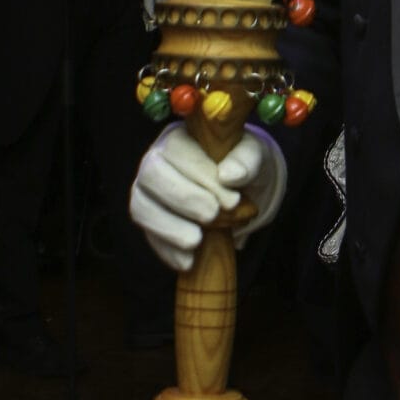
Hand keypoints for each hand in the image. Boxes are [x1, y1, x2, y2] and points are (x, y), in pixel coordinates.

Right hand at [130, 123, 285, 271]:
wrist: (244, 189)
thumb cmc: (245, 165)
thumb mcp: (256, 155)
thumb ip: (248, 159)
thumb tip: (230, 175)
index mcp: (181, 137)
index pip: (177, 150)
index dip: (201, 176)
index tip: (231, 199)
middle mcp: (157, 161)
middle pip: (151, 175)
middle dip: (183, 198)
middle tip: (213, 216)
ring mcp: (148, 192)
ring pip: (142, 206)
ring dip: (169, 228)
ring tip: (197, 241)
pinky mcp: (151, 221)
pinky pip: (149, 236)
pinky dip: (168, 251)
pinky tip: (189, 261)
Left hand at [135, 0, 164, 27]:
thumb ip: (150, 6)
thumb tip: (152, 17)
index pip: (161, 12)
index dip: (158, 20)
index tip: (154, 27)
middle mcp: (157, 1)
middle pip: (156, 13)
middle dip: (153, 22)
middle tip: (149, 30)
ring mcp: (151, 1)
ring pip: (151, 13)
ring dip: (149, 21)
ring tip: (148, 30)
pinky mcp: (145, 1)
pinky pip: (146, 10)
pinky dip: (145, 16)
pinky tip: (145, 22)